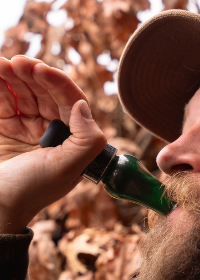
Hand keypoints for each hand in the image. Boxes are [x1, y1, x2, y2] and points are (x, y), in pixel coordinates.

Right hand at [0, 56, 105, 233]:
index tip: (41, 70)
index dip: (58, 83)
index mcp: (72, 139)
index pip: (70, 102)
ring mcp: (25, 128)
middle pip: (45, 93)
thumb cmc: (30, 192)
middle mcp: (51, 131)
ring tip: (4, 63)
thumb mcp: (66, 169)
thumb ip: (87, 140)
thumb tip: (84, 107)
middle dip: (34, 75)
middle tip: (20, 62)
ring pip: (23, 93)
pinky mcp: (3, 127)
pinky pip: (3, 101)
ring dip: (14, 75)